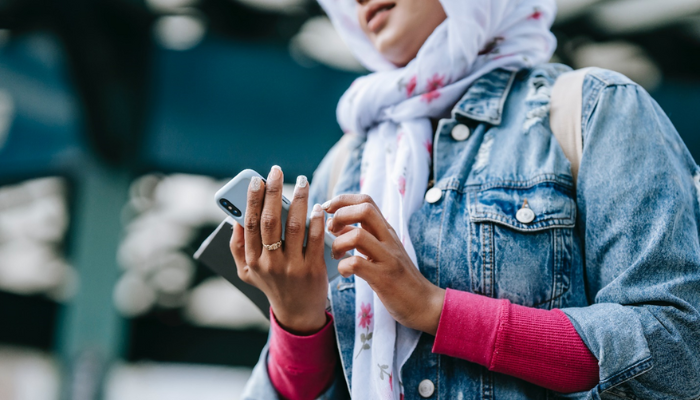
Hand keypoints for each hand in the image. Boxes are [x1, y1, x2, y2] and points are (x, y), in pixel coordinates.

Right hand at [230, 166, 328, 334]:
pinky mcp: (312, 270)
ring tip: (303, 182)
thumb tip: (234, 218)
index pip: (249, 224)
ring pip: (294, 227)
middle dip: (273, 192)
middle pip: (270, 221)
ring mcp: (292, 267)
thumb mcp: (246, 271)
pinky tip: (318, 206)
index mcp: (251, 260)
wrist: (297, 313)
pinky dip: (316, 220)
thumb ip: (237, 246)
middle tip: (277, 171)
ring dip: (299, 200)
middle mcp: (269, 263)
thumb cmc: (271, 284)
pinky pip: (315, 239)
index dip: (252, 199)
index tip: (257, 179)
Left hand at [323, 194, 445, 334]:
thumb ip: (364, 235)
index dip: (342, 200)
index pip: (366, 201)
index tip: (328, 210)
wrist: (424, 303)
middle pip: (364, 209)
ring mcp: (387, 258)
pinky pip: (356, 264)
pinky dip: (343, 267)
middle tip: (331, 230)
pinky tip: (345, 273)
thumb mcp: (383, 251)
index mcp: (386, 231)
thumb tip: (338, 223)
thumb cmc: (399, 278)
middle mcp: (388, 240)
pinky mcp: (384, 278)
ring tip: (337, 255)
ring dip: (338, 243)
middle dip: (340, 214)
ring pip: (358, 236)